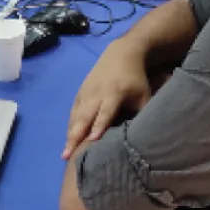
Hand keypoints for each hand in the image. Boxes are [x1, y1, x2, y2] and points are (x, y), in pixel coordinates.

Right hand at [63, 40, 151, 157]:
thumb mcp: (144, 95)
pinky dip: (71, 126)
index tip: (92, 140)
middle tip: (68, 155)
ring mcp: (86, 92)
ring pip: (77, 116)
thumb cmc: (136, 79)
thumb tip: (144, 138)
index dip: (99, 125)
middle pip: (85, 117)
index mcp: (114, 93)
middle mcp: (97, 94)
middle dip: (76, 136)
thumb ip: (142, 114)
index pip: (105, 112)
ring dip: (70, 134)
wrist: (121, 54)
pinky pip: (74, 111)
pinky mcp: (80, 92)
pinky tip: (68, 140)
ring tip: (65, 153)